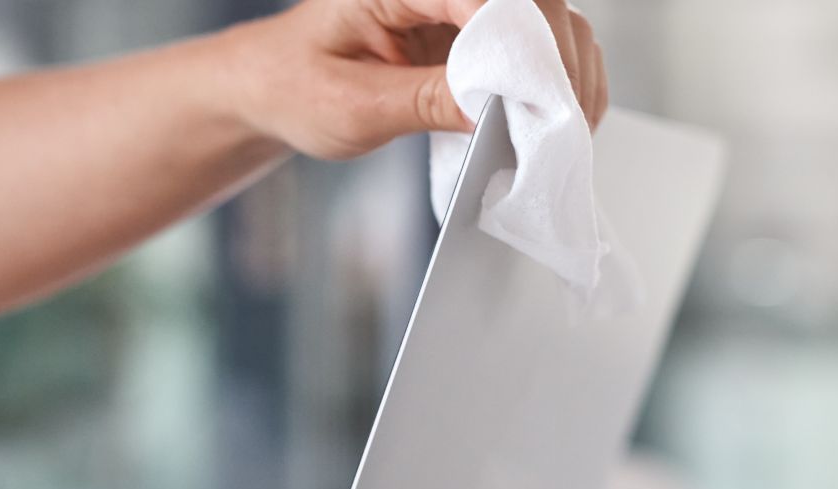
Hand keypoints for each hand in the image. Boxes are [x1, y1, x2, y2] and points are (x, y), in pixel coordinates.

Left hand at [221, 0, 607, 159]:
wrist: (270, 88)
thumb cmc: (293, 87)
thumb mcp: (352, 106)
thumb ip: (422, 101)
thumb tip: (491, 109)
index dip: (523, 41)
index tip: (541, 95)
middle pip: (530, 0)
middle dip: (555, 57)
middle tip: (565, 120)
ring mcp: (456, 2)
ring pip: (543, 16)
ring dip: (564, 69)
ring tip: (567, 127)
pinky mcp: (468, 28)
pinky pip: (530, 42)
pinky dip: (551, 78)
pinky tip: (555, 117)